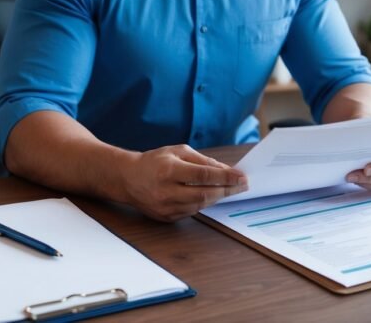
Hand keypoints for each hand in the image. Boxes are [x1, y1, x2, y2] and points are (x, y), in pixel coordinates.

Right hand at [122, 145, 247, 221]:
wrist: (127, 179)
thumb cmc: (154, 162)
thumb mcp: (177, 152)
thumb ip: (202, 160)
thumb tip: (225, 170)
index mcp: (168, 171)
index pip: (203, 176)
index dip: (225, 177)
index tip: (242, 176)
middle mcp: (166, 191)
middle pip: (204, 194)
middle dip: (227, 189)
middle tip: (243, 185)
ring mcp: (165, 207)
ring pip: (200, 205)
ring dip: (218, 197)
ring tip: (229, 189)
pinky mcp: (166, 217)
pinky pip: (192, 211)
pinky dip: (204, 203)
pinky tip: (211, 195)